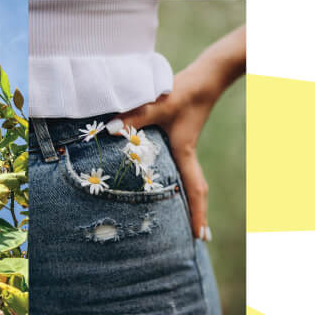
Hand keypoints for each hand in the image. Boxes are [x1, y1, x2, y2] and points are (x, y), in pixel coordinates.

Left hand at [116, 24, 244, 239]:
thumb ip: (132, 118)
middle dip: (196, 215)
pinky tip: (168, 187)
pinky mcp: (178, 138)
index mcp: (184, 154)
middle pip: (194, 193)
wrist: (205, 74)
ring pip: (188, 181)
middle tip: (198, 240)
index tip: (201, 238)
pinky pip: (179, 169)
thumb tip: (109, 130)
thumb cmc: (183, 91)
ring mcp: (183, 148)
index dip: (197, 214)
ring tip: (188, 223)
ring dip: (189, 201)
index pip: (195, 191)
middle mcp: (186, 155)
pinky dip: (177, 183)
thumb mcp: (156, 105)